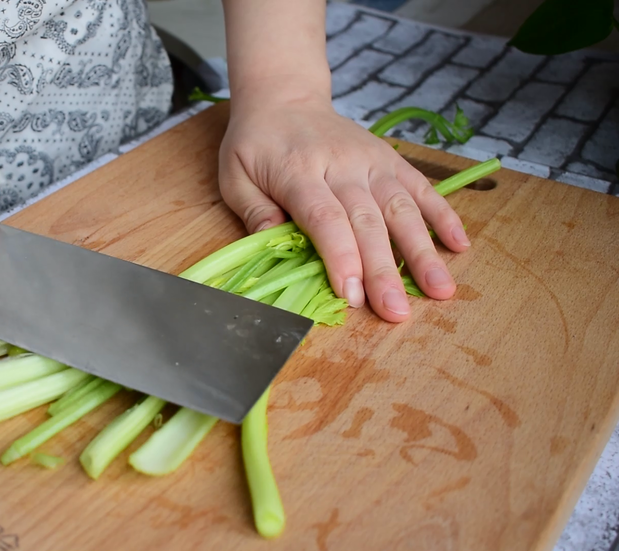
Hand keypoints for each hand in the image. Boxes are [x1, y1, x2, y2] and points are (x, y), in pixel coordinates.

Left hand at [219, 96, 470, 321]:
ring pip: (401, 208)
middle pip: (367, 221)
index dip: (341, 257)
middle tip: (397, 312)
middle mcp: (340, 165)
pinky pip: (420, 187)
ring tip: (441, 290)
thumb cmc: (257, 144)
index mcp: (298, 171)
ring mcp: (370, 161)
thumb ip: (253, 210)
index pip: (325, 218)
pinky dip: (442, 214)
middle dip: (384, 270)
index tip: (352, 294)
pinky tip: (459, 245)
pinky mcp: (389, 159)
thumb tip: (273, 242)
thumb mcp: (235, 175)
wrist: (284, 98)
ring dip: (422, 251)